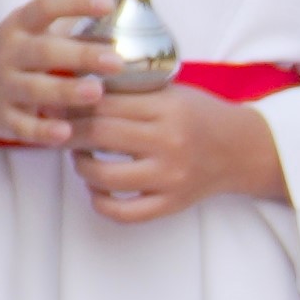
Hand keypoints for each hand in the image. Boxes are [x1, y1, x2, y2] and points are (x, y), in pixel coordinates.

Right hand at [0, 0, 113, 160]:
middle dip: (80, 56)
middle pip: (44, 51)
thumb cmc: (8, 54)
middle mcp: (9, 54)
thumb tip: (119, 15)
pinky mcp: (1, 118)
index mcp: (19, 27)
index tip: (107, 4)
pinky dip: (42, 132)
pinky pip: (22, 127)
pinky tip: (65, 132)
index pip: (46, 6)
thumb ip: (66, 25)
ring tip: (96, 92)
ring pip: (33, 89)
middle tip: (116, 61)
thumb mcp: (26, 31)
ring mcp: (3, 87)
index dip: (76, 2)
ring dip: (65, 91)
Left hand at [76, 79, 282, 224]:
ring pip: (104, 176)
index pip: (105, 103)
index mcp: (167, 108)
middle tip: (58, 127)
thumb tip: (75, 87)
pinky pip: (123, 213)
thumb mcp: (170, 92)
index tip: (57, 101)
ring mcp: (170, 178)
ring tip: (80, 155)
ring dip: (80, 165)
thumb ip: (130, 91)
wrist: (242, 149)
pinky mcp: (171, 204)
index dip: (73, 102)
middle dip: (68, 131)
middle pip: (99, 135)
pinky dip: (100, 201)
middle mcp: (168, 143)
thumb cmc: (199, 115)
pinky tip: (97, 187)